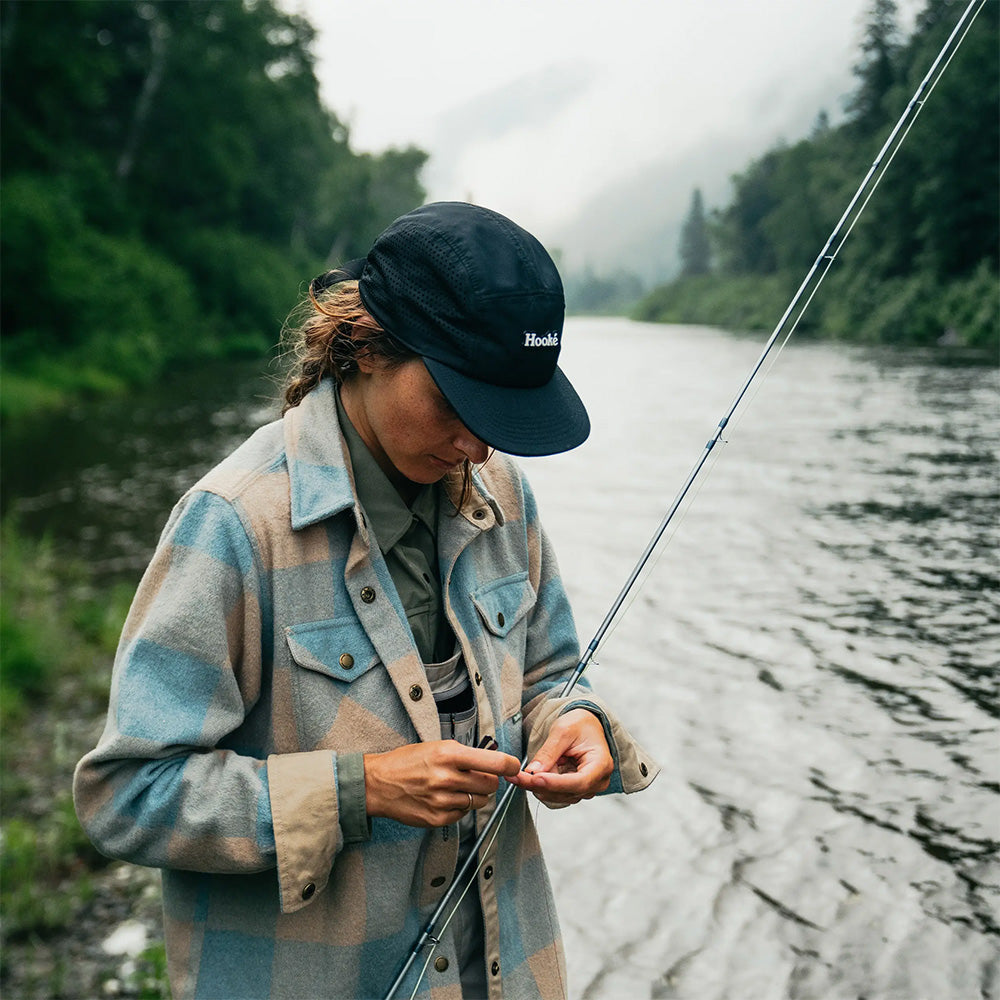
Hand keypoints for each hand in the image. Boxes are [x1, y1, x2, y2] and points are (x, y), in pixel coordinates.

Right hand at [364, 741, 520, 827]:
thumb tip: (494, 762)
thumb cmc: (408, 761)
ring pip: (479, 801)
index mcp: (449, 755)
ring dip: (475, 794)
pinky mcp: (438, 818)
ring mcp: (443, 801)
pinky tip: (445, 798)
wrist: (378, 783)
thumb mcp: (437, 747)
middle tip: (478, 776)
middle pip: (491, 784)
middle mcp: (448, 778)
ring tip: (457, 787)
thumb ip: (465, 755)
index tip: (515, 767)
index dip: (510, 765)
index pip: (495, 763)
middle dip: (489, 780)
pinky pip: (463, 814)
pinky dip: (460, 807)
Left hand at [507, 708, 612, 806]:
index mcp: (601, 764)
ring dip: (537, 786)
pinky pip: (556, 793)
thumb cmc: (580, 724)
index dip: (556, 783)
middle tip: (515, 776)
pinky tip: (529, 776)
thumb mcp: (563, 730)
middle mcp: (598, 781)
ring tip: (519, 774)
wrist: (586, 725)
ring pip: (558, 795)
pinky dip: (541, 785)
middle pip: (566, 792)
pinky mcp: (575, 790)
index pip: (579, 781)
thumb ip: (549, 752)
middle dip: (539, 785)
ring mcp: (587, 788)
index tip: (535, 778)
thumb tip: (533, 771)